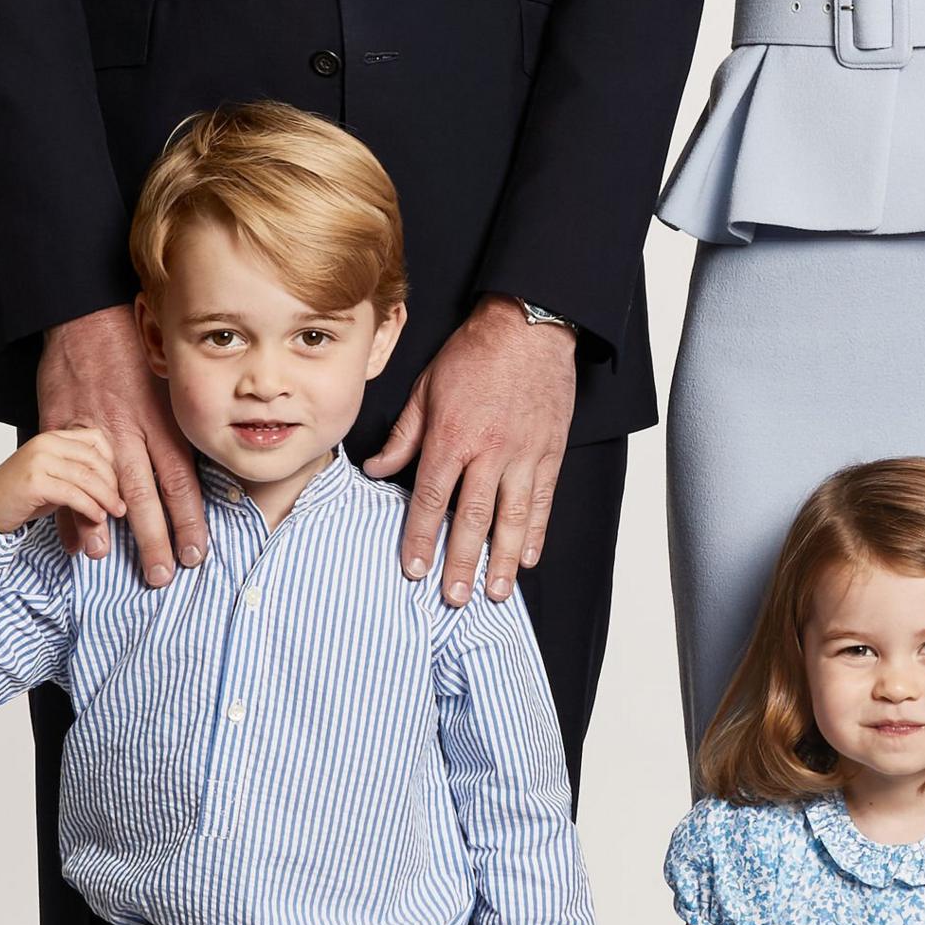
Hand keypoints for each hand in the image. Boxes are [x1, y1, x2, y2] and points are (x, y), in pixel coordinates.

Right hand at [0, 424, 123, 539]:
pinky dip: (90, 507)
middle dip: (113, 484)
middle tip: (120, 505)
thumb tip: (117, 493)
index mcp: (52, 437)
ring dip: (105, 498)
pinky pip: (73, 493)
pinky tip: (97, 517)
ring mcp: (38, 460)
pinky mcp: (34, 481)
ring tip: (114, 513)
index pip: (96, 439)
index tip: (118, 486)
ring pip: (86, 477)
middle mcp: (45, 443)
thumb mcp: (57, 480)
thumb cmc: (21, 496)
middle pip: (94, 459)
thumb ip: (82, 478)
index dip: (112, 463)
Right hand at [36, 305, 206, 589]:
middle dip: (157, 539)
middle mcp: (129, 429)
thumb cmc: (132, 350)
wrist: (85, 314)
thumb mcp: (167, 382)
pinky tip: (74, 540)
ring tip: (113, 566)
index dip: (191, 519)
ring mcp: (92, 429)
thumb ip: (178, 425)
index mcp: (161, 419)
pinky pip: (63, 475)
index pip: (182, 480)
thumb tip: (204, 465)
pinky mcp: (59, 426)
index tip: (199, 553)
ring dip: (112, 532)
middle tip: (164, 576)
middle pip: (148, 494)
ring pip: (107, 488)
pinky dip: (68, 511)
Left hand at [365, 298, 575, 603]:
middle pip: (472, 517)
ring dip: (502, 559)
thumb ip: (403, 436)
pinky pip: (543, 499)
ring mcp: (524, 453)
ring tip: (494, 592)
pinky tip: (526, 557)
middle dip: (461, 561)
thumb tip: (374, 470)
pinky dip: (536, 531)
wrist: (528, 326)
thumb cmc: (474, 354)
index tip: (414, 569)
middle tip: (454, 598)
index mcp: (452, 435)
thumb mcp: (426, 389)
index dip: (421, 537)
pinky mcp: (550, 451)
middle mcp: (489, 450)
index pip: (431, 497)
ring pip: (512, 516)